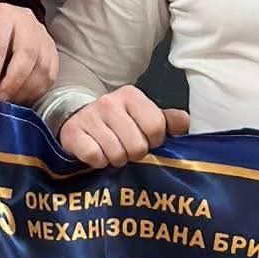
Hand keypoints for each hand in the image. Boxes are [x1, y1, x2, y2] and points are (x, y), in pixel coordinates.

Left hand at [0, 4, 56, 106]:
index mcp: (0, 16)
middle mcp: (26, 21)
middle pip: (27, 54)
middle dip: (13, 83)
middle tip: (0, 100)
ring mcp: (42, 35)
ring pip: (43, 67)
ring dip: (26, 90)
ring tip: (10, 100)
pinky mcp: (52, 49)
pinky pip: (50, 74)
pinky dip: (36, 90)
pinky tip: (22, 95)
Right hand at [60, 87, 189, 169]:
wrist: (78, 118)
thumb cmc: (117, 122)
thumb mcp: (143, 116)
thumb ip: (166, 120)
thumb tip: (185, 122)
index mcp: (131, 96)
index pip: (156, 126)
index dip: (154, 141)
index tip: (147, 141)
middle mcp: (109, 102)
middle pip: (137, 146)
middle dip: (134, 154)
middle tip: (127, 149)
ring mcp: (89, 116)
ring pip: (116, 154)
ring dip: (116, 159)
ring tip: (112, 151)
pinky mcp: (73, 132)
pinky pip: (95, 157)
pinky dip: (98, 162)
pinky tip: (97, 153)